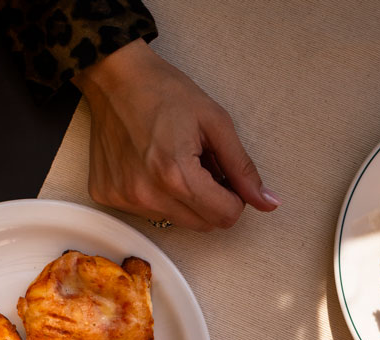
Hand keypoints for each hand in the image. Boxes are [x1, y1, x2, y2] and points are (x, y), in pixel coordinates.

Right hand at [73, 39, 278, 231]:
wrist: (113, 75)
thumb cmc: (164, 91)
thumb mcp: (215, 122)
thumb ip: (242, 168)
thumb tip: (269, 203)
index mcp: (177, 175)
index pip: (226, 216)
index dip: (235, 198)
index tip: (226, 176)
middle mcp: (149, 195)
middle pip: (205, 225)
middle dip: (213, 201)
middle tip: (202, 166)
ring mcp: (126, 199)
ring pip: (179, 221)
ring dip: (187, 199)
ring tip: (175, 162)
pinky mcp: (111, 197)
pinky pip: (152, 213)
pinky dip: (160, 196)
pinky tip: (152, 166)